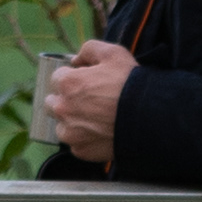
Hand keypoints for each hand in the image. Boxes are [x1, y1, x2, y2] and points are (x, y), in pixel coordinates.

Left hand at [38, 40, 135, 165]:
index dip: (72, 78)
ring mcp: (70, 133)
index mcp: (67, 83)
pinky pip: (76, 144)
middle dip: (66, 100)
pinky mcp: (81, 151)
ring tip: (94, 119)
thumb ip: (88, 49)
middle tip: (88, 101)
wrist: (148, 117)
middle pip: (53, 103)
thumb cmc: (130, 83)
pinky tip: (100, 132)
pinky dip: (85, 139)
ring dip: (72, 122)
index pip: (57, 78)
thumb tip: (76, 60)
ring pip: (62, 126)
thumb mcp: (112, 53)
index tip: (85, 82)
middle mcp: (63, 109)